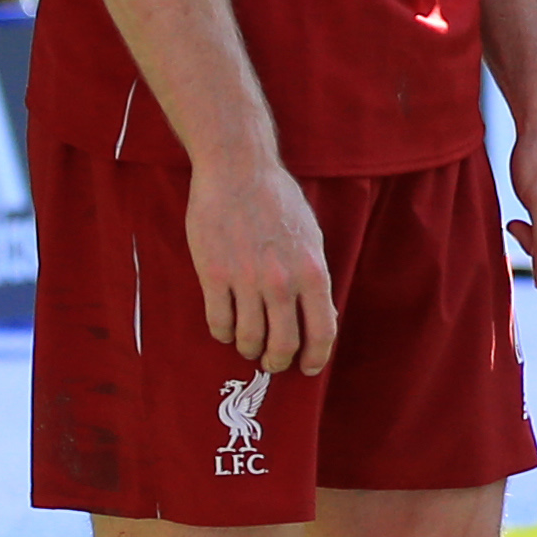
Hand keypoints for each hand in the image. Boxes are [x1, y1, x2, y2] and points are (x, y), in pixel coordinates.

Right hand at [185, 147, 336, 377]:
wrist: (237, 170)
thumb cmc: (277, 200)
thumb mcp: (311, 237)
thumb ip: (315, 278)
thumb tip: (321, 316)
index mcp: (312, 272)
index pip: (323, 332)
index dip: (316, 357)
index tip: (309, 367)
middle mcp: (282, 281)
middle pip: (283, 345)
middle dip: (278, 361)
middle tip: (272, 362)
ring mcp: (246, 280)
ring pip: (248, 338)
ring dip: (248, 348)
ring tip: (247, 344)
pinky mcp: (214, 274)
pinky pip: (219, 321)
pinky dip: (223, 332)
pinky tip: (225, 327)